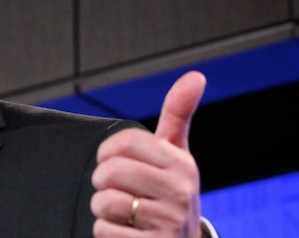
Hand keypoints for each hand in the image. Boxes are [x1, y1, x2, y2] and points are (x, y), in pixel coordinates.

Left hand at [90, 71, 205, 236]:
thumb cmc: (170, 192)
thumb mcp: (176, 154)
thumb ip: (178, 114)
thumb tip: (196, 76)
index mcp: (182, 164)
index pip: (125, 142)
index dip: (107, 151)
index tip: (114, 160)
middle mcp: (180, 192)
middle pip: (110, 172)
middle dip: (102, 183)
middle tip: (118, 190)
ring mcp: (168, 222)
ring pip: (104, 202)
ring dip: (104, 210)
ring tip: (124, 213)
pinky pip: (104, 231)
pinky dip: (107, 233)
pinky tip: (127, 233)